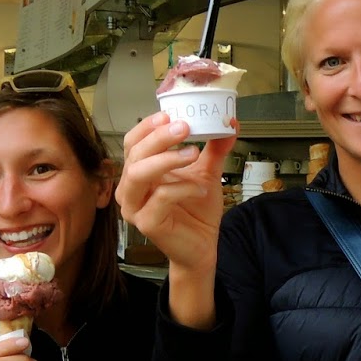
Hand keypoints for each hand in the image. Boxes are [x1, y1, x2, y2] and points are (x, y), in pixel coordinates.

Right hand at [116, 112, 235, 275]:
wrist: (202, 246)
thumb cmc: (196, 211)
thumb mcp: (206, 172)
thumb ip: (214, 149)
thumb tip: (230, 123)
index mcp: (138, 172)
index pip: (133, 142)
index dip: (148, 127)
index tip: (170, 115)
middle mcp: (130, 188)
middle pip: (134, 154)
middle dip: (159, 137)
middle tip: (184, 127)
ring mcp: (135, 207)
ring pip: (139, 174)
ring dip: (166, 159)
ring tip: (193, 152)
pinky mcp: (147, 223)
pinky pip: (160, 197)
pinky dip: (183, 187)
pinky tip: (201, 187)